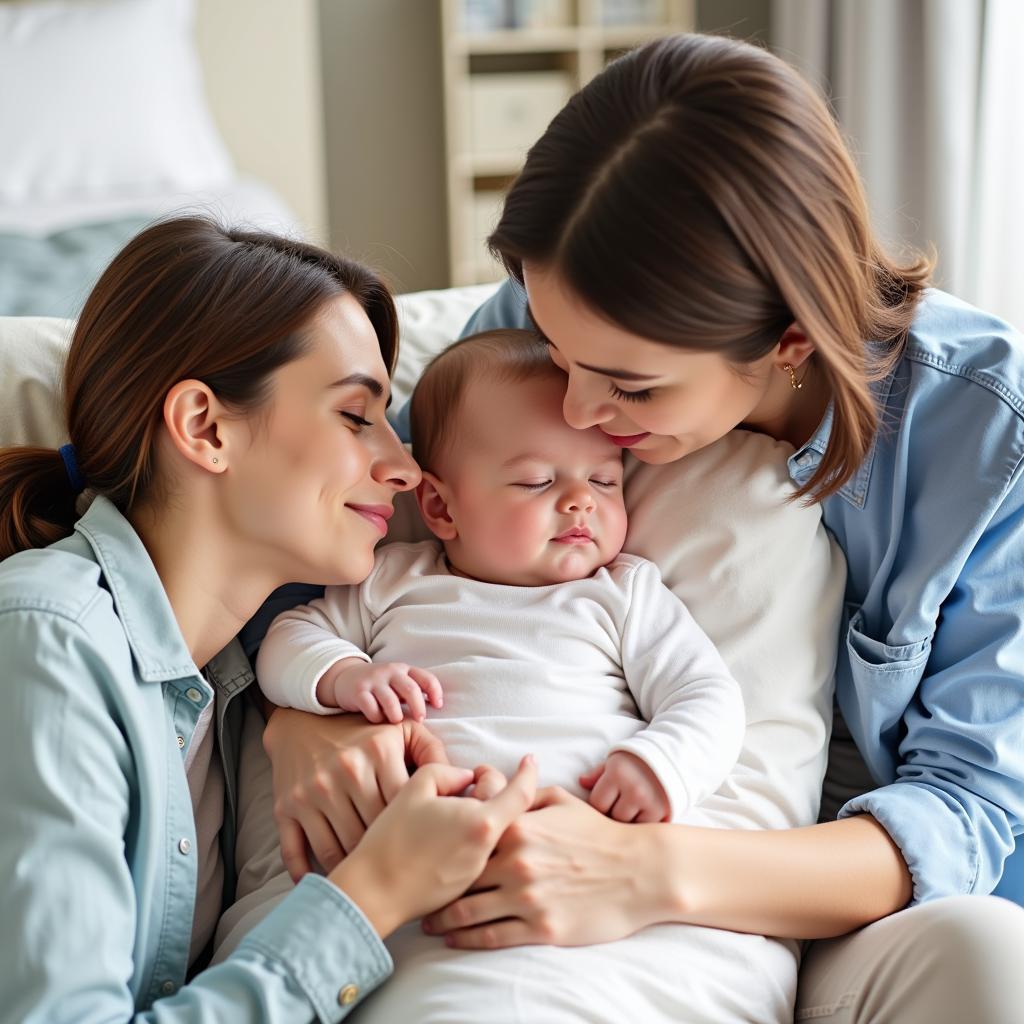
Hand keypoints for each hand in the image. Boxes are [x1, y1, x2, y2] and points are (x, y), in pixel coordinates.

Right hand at [262, 709, 448, 881]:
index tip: (424, 849)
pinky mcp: (286, 808)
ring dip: (357, 869)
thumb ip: (434, 753)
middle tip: (401, 874)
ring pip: (341, 849)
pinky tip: (333, 881)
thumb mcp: (399, 731)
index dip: (418, 832)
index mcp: (377, 752)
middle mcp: (344, 772)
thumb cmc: (359, 735)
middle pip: (375, 833)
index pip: (406, 806)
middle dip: (389, 856)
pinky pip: (299, 853)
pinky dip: (313, 875)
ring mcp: (312, 793)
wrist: (298, 726)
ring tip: (373, 882)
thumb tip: (467, 781)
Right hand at [318, 658, 443, 722]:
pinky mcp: (358, 691)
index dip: (436, 692)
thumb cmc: (380, 685)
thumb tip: (435, 706)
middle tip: (420, 720)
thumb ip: (414, 691)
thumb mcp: (398, 683)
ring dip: (397, 716)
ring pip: (391, 701)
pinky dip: (377, 718)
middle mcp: (390, 672)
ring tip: (396, 721)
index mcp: (404, 669)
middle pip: (411, 690)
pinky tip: (377, 719)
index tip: (438, 706)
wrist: (346, 677)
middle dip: (418, 707)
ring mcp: (373, 680)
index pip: (426, 677)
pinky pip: (371, 709)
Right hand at [330, 756, 537, 938]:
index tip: (528, 761)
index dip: (527, 773)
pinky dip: (475, 839)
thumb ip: (447, 773)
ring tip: (461, 808)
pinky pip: (482, 855)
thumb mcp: (416, 788)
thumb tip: (466, 777)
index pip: (521, 792)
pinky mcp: (467, 888)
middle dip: (499, 791)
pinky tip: (450, 834)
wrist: (374, 891)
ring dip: (486, 817)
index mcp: (482, 822)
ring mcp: (480, 872)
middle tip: (477, 781)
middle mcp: (489, 850)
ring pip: (496, 835)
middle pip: (511, 813)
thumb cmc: (393, 837)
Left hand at [422, 786, 665, 948]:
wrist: (638, 872)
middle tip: (417, 892)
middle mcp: (517, 861)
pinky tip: (453, 939)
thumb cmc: (597, 834)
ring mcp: (528, 897)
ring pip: (469, 911)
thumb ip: (521, 793)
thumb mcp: (560, 800)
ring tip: (427, 921)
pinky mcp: (540, 927)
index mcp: (518, 827)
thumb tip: (490, 774)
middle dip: (436, 886)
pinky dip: (466, 939)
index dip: (443, 843)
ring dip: (443, 918)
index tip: (425, 850)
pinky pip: (492, 936)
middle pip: (461, 876)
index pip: (465, 834)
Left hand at [580, 751, 669, 822]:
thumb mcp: (614, 762)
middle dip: (612, 815)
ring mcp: (649, 802)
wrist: (669, 758)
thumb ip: (597, 774)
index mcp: (617, 774)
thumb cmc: (635, 762)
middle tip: (617, 808)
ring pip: (628, 826)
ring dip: (626, 823)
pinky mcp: (663, 812)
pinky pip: (645, 829)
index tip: (604, 803)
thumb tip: (581, 782)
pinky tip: (641, 816)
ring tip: (629, 812)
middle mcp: (633, 789)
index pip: (597, 803)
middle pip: (612, 818)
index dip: (598, 805)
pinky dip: (642, 826)